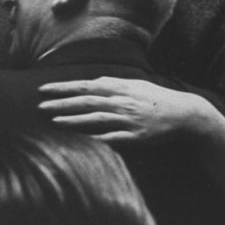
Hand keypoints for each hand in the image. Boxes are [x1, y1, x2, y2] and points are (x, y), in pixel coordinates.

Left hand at [37, 77, 197, 144]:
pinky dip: (96, 138)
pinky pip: (112, 138)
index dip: (63, 88)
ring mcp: (128, 119)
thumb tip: (91, 84)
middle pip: (86, 101)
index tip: (44, 89)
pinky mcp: (136, 137)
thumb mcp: (134, 85)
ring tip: (54, 120)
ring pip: (96, 119)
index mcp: (120, 88)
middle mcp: (122, 101)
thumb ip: (112, 84)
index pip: (85, 86)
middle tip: (40, 105)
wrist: (183, 113)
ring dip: (74, 120)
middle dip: (62, 103)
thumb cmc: (156, 98)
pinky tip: (80, 140)